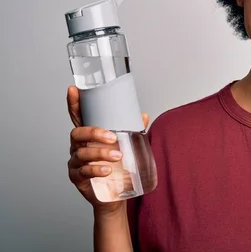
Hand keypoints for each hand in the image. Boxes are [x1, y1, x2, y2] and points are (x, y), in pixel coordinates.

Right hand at [66, 85, 148, 214]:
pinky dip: (96, 169)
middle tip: (112, 137)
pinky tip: (107, 170)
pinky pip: (83, 171)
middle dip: (94, 132)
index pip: (79, 117)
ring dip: (100, 153)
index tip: (73, 89)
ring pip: (82, 153)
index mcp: (89, 136)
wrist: (117, 194)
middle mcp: (79, 147)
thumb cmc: (119, 166)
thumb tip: (143, 116)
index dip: (74, 103)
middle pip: (77, 133)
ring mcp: (76, 162)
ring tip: (117, 156)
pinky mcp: (77, 177)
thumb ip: (134, 131)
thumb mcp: (128, 147)